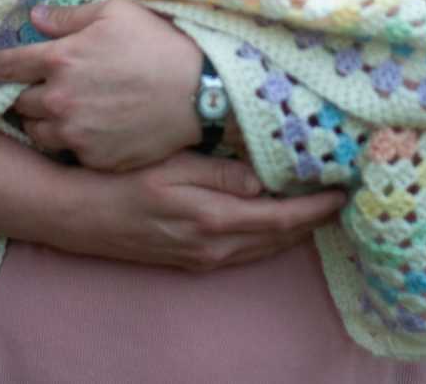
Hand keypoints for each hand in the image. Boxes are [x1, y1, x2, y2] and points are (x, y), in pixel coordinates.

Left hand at [0, 0, 203, 170]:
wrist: (199, 90)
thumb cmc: (157, 43)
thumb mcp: (114, 13)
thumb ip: (68, 17)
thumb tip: (35, 19)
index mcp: (60, 59)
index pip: (6, 66)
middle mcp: (59, 99)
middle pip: (20, 104)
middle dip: (23, 97)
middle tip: (36, 91)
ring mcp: (76, 134)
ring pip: (40, 133)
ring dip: (44, 122)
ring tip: (62, 113)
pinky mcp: (94, 159)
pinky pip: (69, 154)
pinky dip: (72, 142)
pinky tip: (90, 130)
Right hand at [63, 150, 348, 272]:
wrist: (82, 216)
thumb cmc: (124, 181)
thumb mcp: (172, 165)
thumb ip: (218, 173)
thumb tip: (260, 182)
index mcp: (212, 221)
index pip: (279, 219)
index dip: (314, 209)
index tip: (342, 193)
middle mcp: (213, 247)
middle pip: (278, 238)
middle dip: (311, 220)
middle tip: (339, 196)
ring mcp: (202, 258)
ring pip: (262, 248)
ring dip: (292, 230)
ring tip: (315, 205)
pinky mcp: (192, 260)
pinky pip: (243, 250)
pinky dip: (267, 235)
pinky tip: (273, 218)